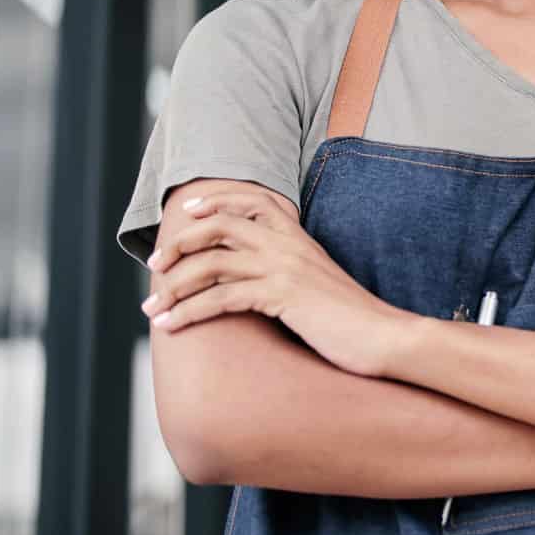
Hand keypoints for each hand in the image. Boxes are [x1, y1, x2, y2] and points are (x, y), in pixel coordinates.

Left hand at [141, 187, 414, 377]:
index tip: (188, 211)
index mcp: (299, 237)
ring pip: (213, 263)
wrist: (382, 335)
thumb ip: (290, 271)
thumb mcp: (318, 284)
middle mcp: (289, 245)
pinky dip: (188, 312)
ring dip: (174, 285)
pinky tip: (171, 326)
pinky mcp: (282, 295)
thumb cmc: (350, 317)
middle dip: (180, 243)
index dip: (218, 200)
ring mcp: (285, 268)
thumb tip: (257, 280)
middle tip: (156, 265)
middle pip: (222, 225)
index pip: (256, 199)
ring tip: (152, 307)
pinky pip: (222, 299)